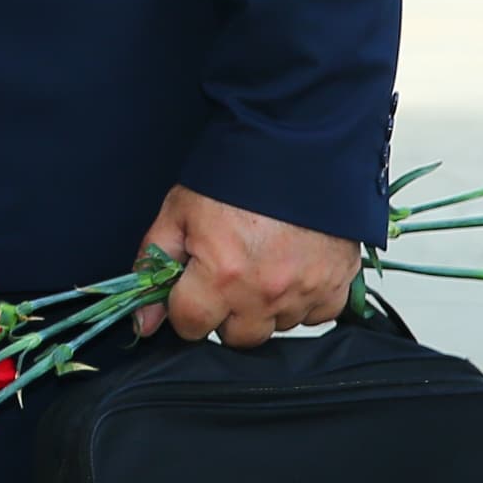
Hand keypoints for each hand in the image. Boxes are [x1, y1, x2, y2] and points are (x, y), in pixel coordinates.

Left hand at [138, 185, 356, 347]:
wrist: (296, 146)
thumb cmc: (237, 175)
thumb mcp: (178, 212)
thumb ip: (154, 267)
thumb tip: (144, 321)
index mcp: (222, 275)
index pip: (190, 326)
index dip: (184, 307)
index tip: (189, 288)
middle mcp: (266, 291)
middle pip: (236, 337)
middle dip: (224, 313)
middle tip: (225, 276)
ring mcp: (306, 291)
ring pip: (276, 327)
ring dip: (264, 307)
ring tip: (260, 265)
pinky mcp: (338, 284)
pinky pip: (316, 315)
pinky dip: (303, 300)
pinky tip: (291, 270)